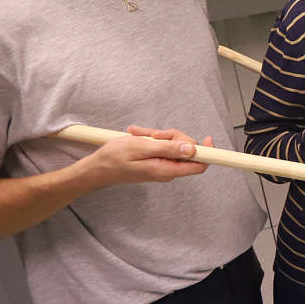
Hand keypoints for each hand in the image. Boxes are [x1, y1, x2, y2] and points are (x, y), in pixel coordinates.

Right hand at [78, 125, 211, 186]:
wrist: (96, 168)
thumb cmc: (114, 159)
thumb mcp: (141, 148)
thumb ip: (168, 149)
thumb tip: (192, 149)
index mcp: (167, 170)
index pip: (199, 165)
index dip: (207, 152)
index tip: (208, 138)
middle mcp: (168, 169)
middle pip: (186, 149)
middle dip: (172, 136)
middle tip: (153, 134)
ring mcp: (162, 165)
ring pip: (172, 145)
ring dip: (157, 135)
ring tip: (138, 133)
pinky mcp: (156, 160)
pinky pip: (161, 146)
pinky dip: (151, 138)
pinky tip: (137, 134)